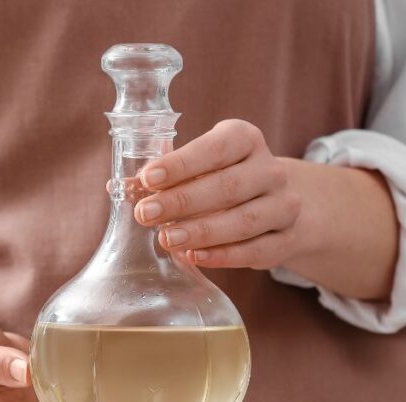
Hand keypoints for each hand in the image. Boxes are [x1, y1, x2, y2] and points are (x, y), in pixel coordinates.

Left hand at [134, 119, 302, 269]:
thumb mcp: (199, 167)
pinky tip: (195, 257)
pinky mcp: (286, 238)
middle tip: (145, 214)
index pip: (215, 148)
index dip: (180, 164)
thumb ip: (164, 176)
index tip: (147, 178)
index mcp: (245, 139)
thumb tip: (118, 186)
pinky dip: (225, 256)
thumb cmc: (223, 178)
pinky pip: (257, 250)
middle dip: (182, 202)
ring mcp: (283, 205)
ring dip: (202, 231)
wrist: (276, 201)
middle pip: (227, 187)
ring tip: (167, 239)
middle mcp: (270, 169)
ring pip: (244, 221)